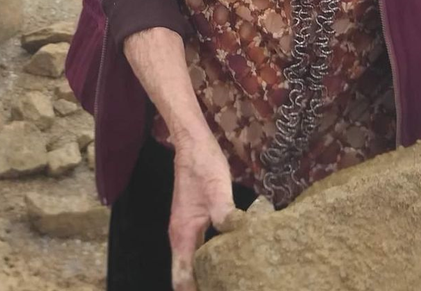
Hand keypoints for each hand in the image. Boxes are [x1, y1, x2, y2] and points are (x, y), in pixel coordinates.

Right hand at [168, 132, 234, 290]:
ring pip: (191, 265)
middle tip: (226, 289)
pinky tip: (225, 264)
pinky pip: (197, 253)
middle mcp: (180, 238)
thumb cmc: (203, 166)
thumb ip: (226, 215)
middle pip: (186, 275)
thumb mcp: (218, 190)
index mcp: (183, 235)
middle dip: (200, 288)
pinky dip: (208, 264)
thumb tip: (240, 237)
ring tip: (227, 284)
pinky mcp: (193, 224)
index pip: (183, 277)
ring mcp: (185, 231)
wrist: (192, 145)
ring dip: (204, 278)